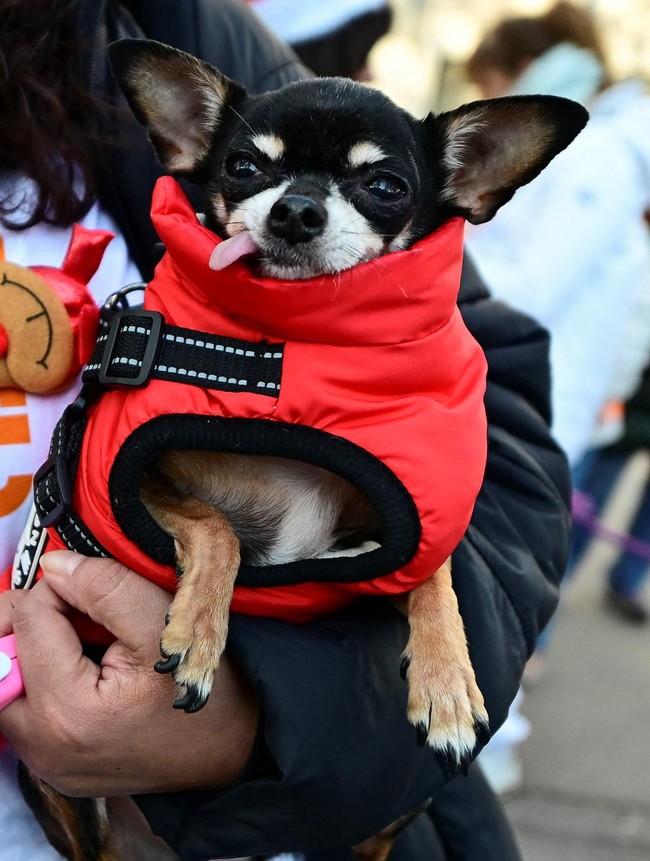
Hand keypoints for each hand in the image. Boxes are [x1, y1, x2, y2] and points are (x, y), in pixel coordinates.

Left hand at [0, 552, 257, 796]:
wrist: (232, 749)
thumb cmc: (205, 685)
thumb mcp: (164, 622)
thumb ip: (106, 586)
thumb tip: (55, 564)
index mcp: (67, 709)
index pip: (29, 617)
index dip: (62, 588)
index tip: (99, 590)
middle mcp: (43, 747)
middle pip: (3, 655)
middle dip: (37, 621)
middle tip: (81, 615)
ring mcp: (45, 765)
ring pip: (9, 684)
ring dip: (36, 652)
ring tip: (84, 645)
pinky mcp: (52, 770)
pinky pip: (25, 712)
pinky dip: (45, 682)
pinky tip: (84, 674)